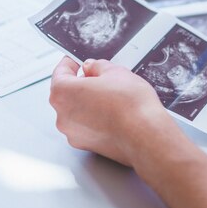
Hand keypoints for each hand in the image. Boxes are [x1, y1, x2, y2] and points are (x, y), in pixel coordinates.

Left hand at [49, 57, 172, 165]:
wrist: (146, 135)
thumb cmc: (131, 106)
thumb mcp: (116, 72)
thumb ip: (98, 66)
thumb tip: (93, 67)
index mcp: (63, 93)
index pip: (60, 73)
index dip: (70, 64)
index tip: (76, 61)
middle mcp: (62, 115)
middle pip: (67, 94)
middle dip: (82, 85)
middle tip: (100, 79)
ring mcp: (73, 133)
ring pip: (77, 112)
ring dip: (89, 104)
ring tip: (112, 99)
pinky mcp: (87, 146)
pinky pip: (86, 127)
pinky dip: (95, 120)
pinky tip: (114, 114)